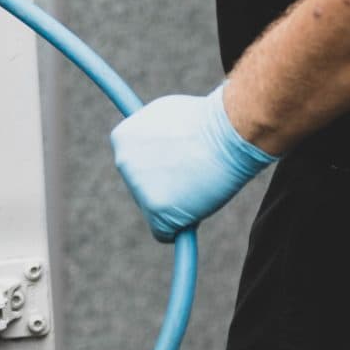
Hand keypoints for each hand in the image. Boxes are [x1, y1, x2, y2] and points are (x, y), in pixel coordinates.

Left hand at [108, 86, 275, 241]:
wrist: (227, 132)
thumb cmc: (204, 120)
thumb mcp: (163, 117)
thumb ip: (149, 135)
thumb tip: (148, 145)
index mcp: (122, 138)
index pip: (134, 164)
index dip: (160, 166)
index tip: (179, 160)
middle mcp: (123, 162)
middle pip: (142, 189)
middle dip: (165, 187)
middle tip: (193, 174)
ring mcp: (138, 187)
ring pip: (155, 210)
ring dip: (176, 205)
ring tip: (200, 182)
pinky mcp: (157, 211)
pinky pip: (164, 233)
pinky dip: (179, 229)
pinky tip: (196, 212)